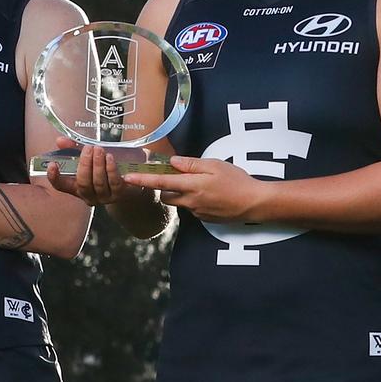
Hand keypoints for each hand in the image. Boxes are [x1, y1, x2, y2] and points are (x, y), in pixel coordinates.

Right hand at [45, 140, 146, 205]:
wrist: (128, 185)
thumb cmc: (103, 170)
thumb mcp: (89, 159)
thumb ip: (74, 149)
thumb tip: (60, 140)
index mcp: (76, 188)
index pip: (61, 186)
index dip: (54, 177)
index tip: (52, 164)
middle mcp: (88, 195)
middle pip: (82, 183)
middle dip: (85, 164)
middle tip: (88, 148)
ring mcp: (103, 197)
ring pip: (98, 183)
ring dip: (98, 165)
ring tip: (99, 150)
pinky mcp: (118, 194)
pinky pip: (113, 182)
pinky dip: (110, 169)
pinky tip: (109, 158)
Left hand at [122, 155, 270, 222]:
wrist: (253, 203)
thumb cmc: (237, 181)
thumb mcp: (215, 165)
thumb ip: (191, 164)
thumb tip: (172, 162)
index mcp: (191, 186)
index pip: (160, 182)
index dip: (142, 180)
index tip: (127, 178)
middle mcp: (190, 201)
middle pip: (166, 196)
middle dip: (166, 187)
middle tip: (179, 176)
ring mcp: (197, 212)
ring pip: (179, 203)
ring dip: (181, 193)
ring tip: (200, 184)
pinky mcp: (204, 219)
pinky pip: (192, 208)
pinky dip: (195, 200)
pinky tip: (211, 195)